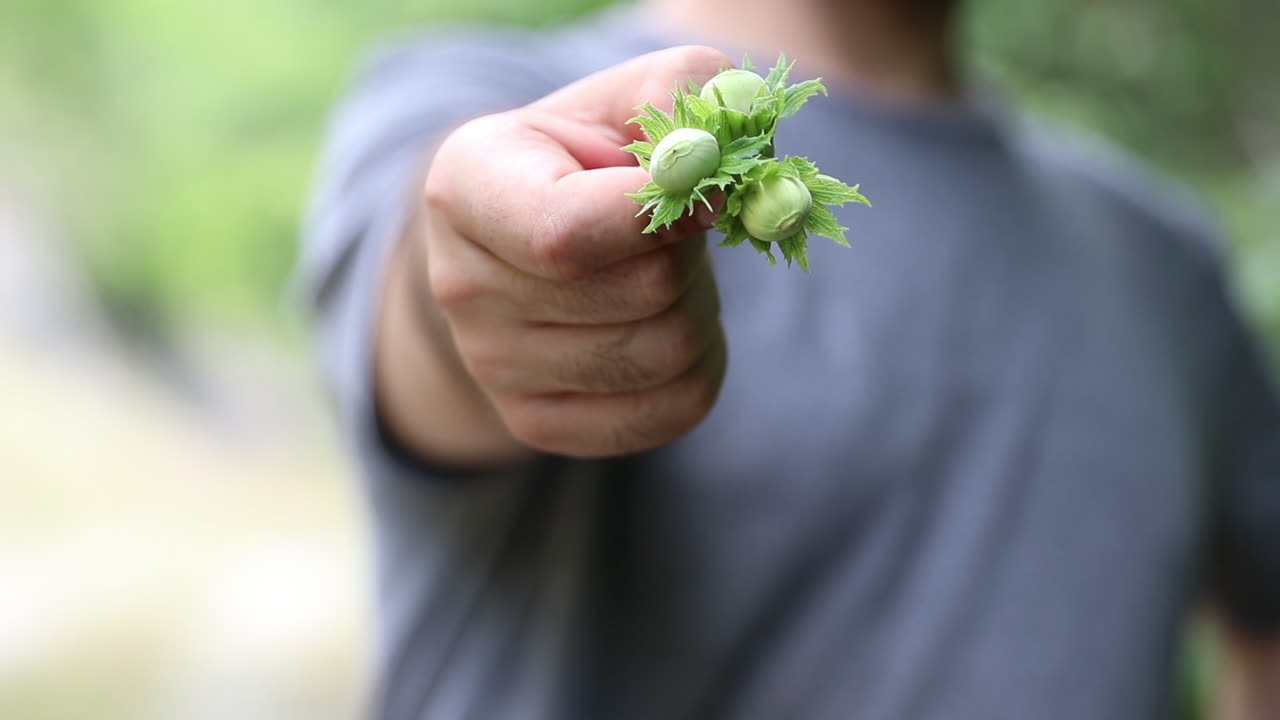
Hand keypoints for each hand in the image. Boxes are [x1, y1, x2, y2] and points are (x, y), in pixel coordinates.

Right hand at [400, 46, 731, 459]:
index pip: (567, 232)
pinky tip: (664, 328)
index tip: (705, 190)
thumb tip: (710, 158)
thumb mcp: (630, 95)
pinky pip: (670, 410)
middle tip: (671, 232)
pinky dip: (698, 370)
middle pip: (642, 291)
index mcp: (465, 186)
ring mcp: (491, 367)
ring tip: (662, 275)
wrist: (537, 237)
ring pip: (666, 354)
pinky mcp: (535, 423)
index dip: (661, 214)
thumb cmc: (592, 156)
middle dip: (688, 254)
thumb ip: (681, 91)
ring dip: (698, 309)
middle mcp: (460, 286)